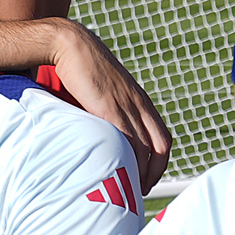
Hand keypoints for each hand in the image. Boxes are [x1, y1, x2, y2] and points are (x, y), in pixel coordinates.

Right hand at [43, 21, 173, 191]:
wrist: (71, 44)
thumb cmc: (82, 68)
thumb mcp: (105, 91)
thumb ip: (109, 112)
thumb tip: (103, 136)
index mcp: (141, 101)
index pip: (163, 138)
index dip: (160, 163)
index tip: (147, 179)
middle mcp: (139, 104)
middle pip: (160, 146)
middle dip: (153, 173)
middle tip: (139, 190)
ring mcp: (125, 105)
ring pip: (143, 147)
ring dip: (138, 171)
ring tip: (126, 188)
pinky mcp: (108, 107)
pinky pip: (123, 138)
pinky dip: (123, 158)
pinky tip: (115, 171)